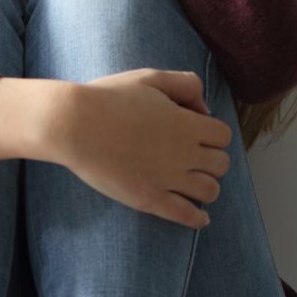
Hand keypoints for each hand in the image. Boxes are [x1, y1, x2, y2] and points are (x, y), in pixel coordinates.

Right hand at [55, 69, 232, 228]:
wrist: (73, 124)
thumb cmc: (108, 98)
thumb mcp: (150, 78)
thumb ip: (184, 85)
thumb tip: (203, 109)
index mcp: (186, 124)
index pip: (223, 136)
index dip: (212, 134)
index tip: (196, 134)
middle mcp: (184, 153)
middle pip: (221, 164)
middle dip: (212, 160)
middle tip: (193, 158)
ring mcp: (168, 179)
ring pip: (210, 191)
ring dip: (206, 186)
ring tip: (193, 183)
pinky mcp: (149, 199)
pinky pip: (186, 216)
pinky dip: (199, 218)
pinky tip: (200, 217)